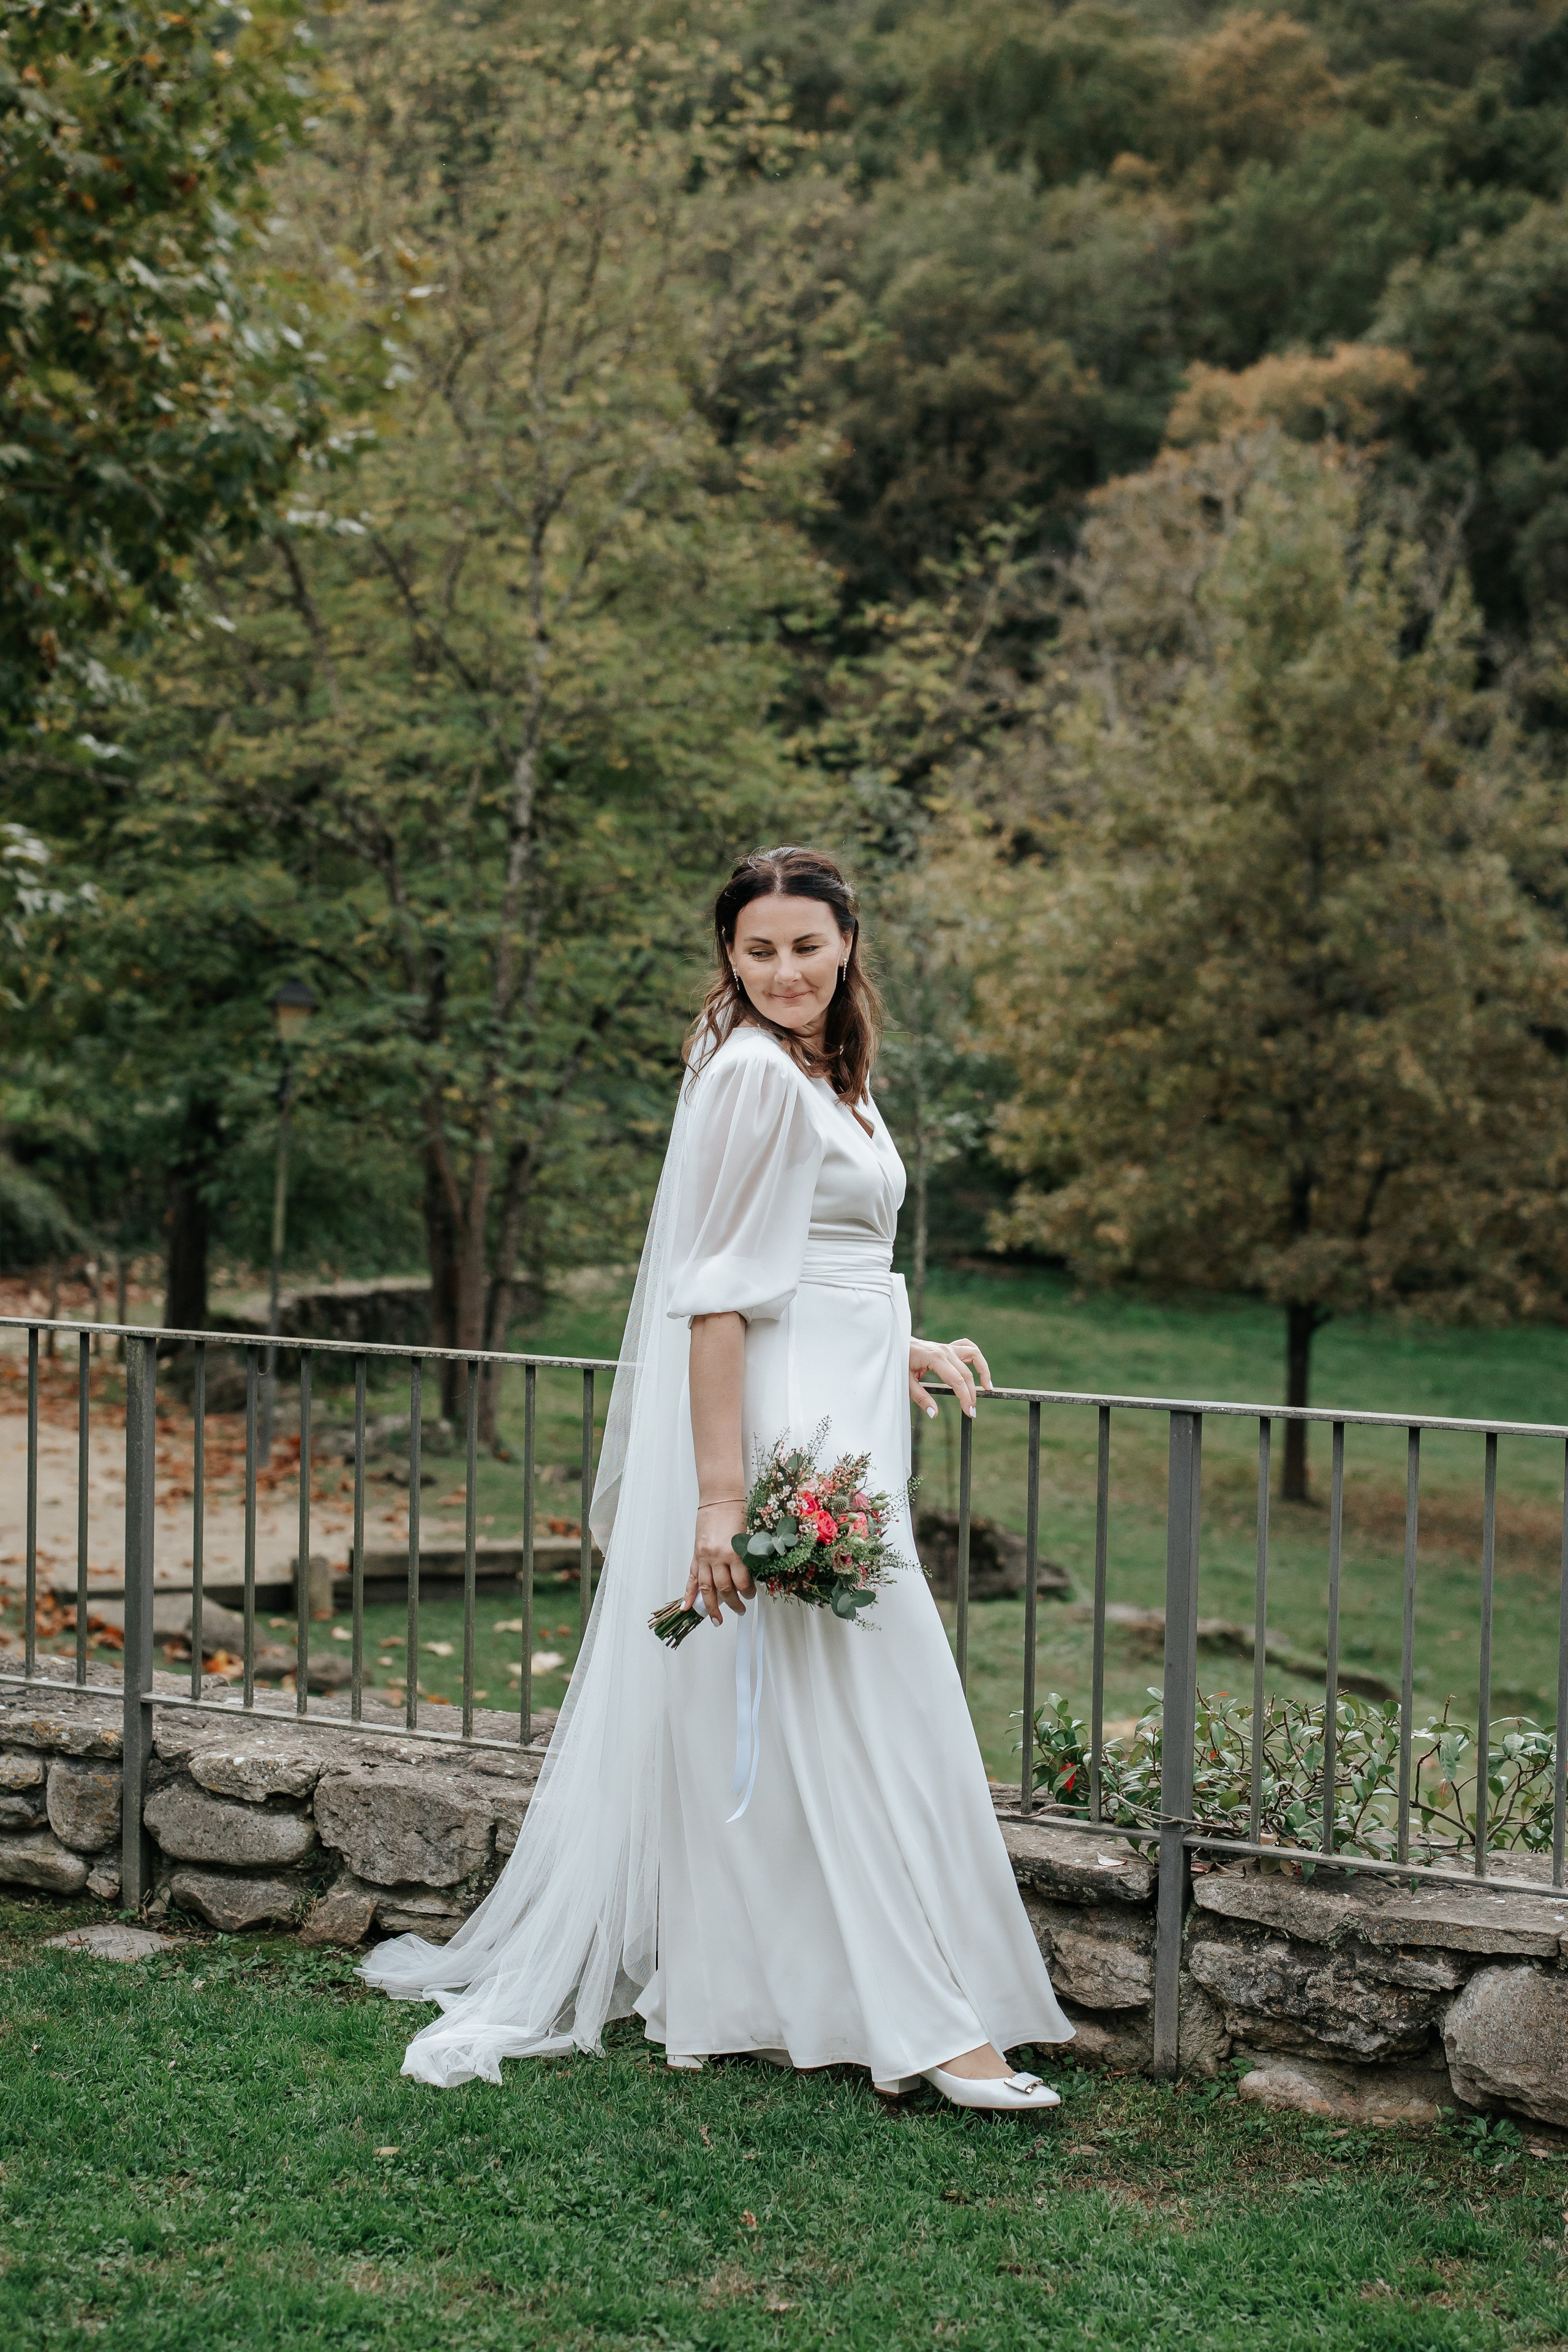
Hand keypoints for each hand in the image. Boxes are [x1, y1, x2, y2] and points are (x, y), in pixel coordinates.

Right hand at [681, 1501, 756, 1624]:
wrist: (720, 1499)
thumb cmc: (737, 1513)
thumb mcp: (748, 1537)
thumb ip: (748, 1559)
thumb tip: (750, 1579)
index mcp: (734, 1552)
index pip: (742, 1582)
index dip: (748, 1593)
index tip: (752, 1595)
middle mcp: (717, 1557)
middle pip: (724, 1589)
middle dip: (733, 1604)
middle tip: (740, 1610)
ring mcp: (704, 1557)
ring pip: (707, 1588)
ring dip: (712, 1606)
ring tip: (717, 1619)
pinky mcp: (696, 1555)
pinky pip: (691, 1577)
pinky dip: (688, 1594)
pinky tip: (687, 1607)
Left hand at [908, 1334, 993, 1419]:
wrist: (897, 1344)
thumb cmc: (901, 1362)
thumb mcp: (907, 1383)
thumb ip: (921, 1398)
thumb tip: (934, 1414)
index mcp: (935, 1358)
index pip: (957, 1381)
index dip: (965, 1397)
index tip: (969, 1411)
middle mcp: (945, 1351)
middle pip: (966, 1374)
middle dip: (972, 1394)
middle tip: (972, 1411)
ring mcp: (948, 1347)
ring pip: (974, 1355)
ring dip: (983, 1370)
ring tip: (987, 1387)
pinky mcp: (949, 1347)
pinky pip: (968, 1347)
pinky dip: (976, 1357)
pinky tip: (980, 1369)